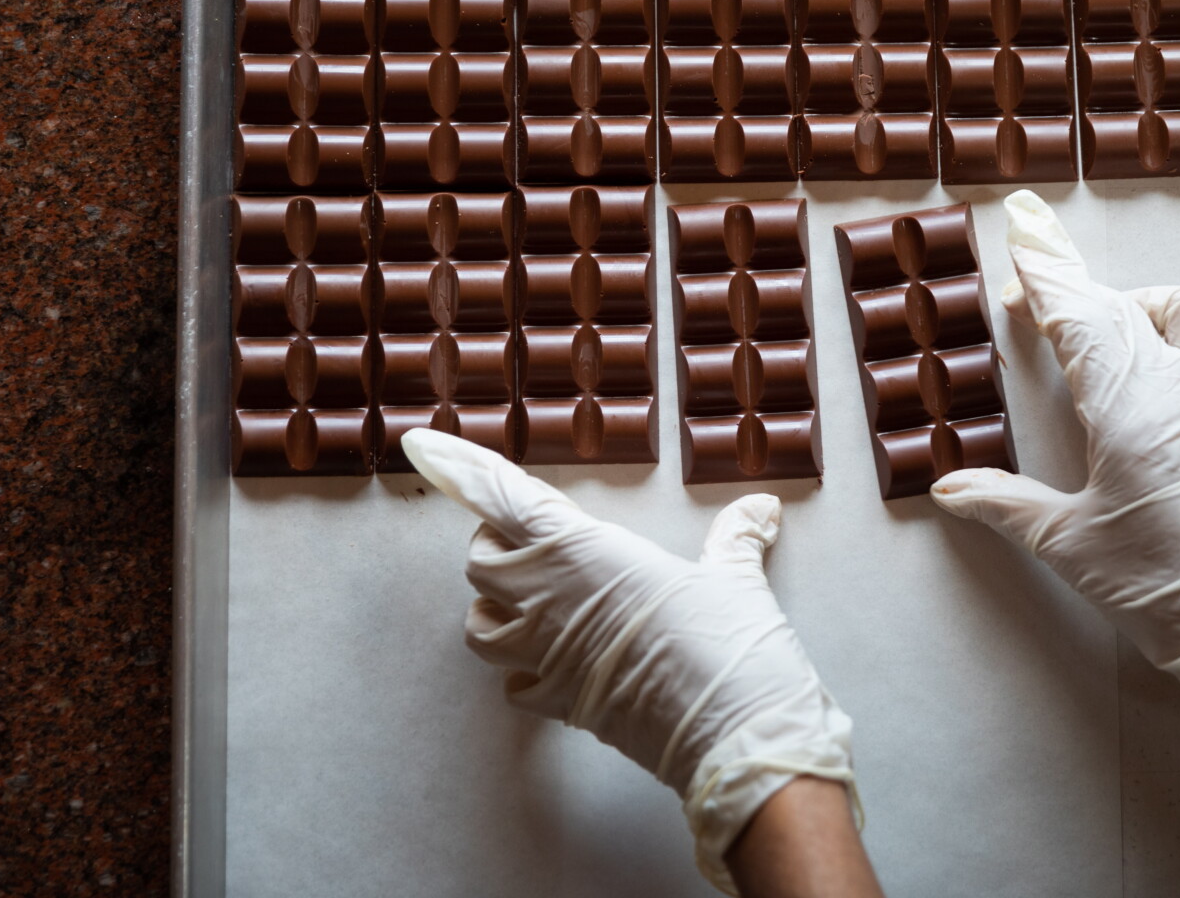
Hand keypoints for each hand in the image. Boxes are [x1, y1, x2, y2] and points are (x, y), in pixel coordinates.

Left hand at [402, 428, 857, 893]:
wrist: (735, 733)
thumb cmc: (729, 644)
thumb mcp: (736, 579)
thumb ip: (735, 539)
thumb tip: (761, 509)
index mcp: (585, 551)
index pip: (501, 497)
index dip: (457, 468)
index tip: (419, 446)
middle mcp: (551, 598)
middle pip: (480, 561)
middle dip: (494, 544)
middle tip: (528, 539)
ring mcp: (547, 656)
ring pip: (478, 624)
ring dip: (493, 608)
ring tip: (528, 600)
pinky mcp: (557, 704)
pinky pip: (512, 682)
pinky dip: (519, 669)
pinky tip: (547, 664)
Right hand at [929, 190, 1179, 702]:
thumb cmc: (1157, 582)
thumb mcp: (1065, 543)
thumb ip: (1002, 503)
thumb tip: (948, 486)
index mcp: (1121, 409)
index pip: (1076, 314)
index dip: (1044, 270)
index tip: (1022, 234)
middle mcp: (1175, 387)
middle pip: (1118, 305)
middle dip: (1071, 285)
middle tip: (1034, 283)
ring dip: (1143, 301)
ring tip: (1111, 322)